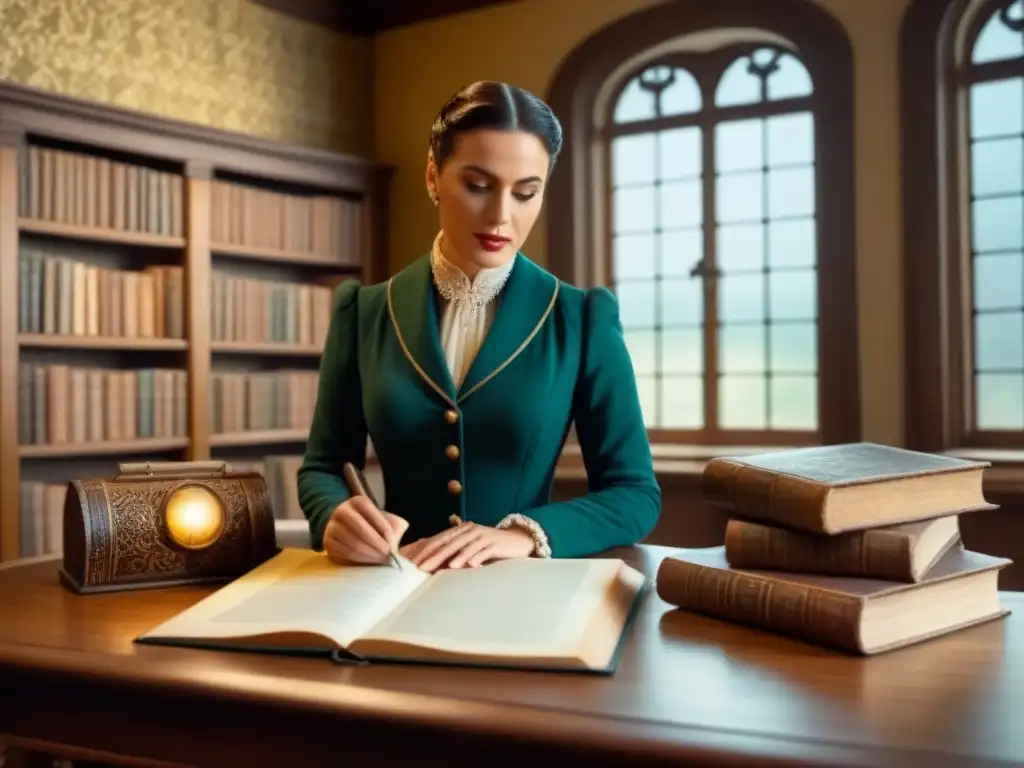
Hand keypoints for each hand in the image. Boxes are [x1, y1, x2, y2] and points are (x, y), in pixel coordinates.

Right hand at [323, 496, 407, 565]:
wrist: (345, 528)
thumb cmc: (370, 524)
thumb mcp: (383, 519)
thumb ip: (393, 527)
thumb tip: (395, 546)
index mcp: (359, 501)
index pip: (375, 515)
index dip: (386, 532)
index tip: (394, 545)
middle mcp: (342, 510)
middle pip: (362, 530)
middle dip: (378, 545)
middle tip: (388, 556)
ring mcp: (332, 526)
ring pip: (354, 544)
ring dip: (370, 555)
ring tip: (381, 560)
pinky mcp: (328, 541)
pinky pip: (346, 553)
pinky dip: (361, 559)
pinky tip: (369, 561)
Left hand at [404, 522, 534, 572]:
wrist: (518, 540)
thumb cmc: (489, 548)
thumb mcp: (470, 547)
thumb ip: (454, 552)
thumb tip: (433, 564)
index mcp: (461, 530)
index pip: (439, 540)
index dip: (426, 551)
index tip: (414, 563)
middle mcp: (470, 530)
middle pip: (449, 543)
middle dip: (435, 556)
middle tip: (422, 568)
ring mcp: (483, 536)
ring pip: (465, 546)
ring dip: (455, 557)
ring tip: (445, 567)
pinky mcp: (495, 543)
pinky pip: (484, 550)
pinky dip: (476, 557)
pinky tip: (471, 565)